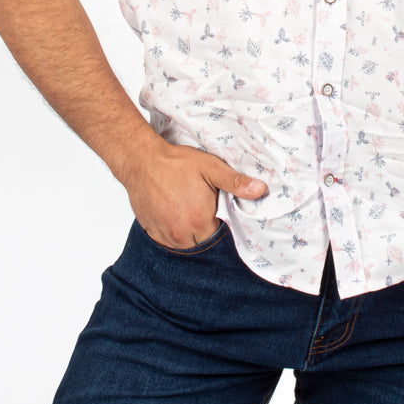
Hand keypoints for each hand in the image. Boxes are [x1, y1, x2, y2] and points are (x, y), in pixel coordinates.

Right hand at [120, 135, 267, 248]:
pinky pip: (168, 240)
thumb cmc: (177, 163)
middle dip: (205, 227)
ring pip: (185, 243)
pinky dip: (172, 230)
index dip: (220, 221)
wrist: (142, 161)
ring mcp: (165, 235)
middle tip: (200, 205)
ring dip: (189, 231)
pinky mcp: (151, 233)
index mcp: (200, 221)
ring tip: (186, 207)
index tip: (216, 208)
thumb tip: (260, 190)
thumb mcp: (211, 168)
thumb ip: (236, 182)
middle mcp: (182, 234)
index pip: (219, 235)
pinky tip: (173, 211)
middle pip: (202, 241)